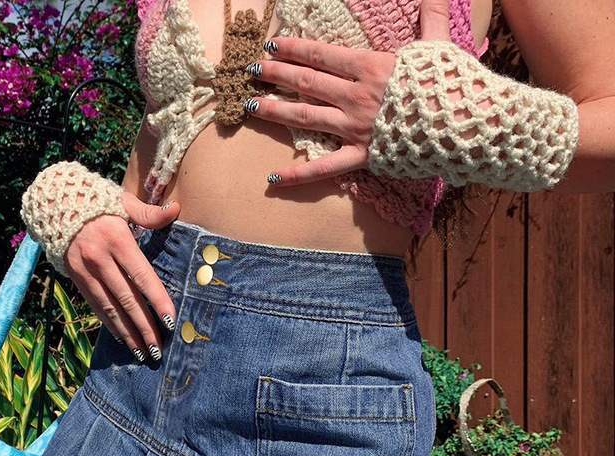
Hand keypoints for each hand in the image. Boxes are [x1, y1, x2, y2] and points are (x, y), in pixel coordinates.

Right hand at [64, 193, 180, 362]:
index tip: (170, 321)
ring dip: (128, 333)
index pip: (142, 276)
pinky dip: (111, 325)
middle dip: (144, 326)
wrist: (54, 205)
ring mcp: (86, 271)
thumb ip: (150, 213)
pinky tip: (123, 339)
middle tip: (158, 349)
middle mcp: (100, 258)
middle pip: (127, 299)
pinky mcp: (77, 280)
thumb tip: (176, 210)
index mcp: (116, 239)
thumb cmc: (97, 204)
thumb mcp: (122, 202)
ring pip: (111, 308)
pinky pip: (97, 307)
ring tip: (143, 352)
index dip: (157, 300)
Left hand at [244, 0, 451, 185]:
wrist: (466, 124)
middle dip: (276, 74)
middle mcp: (356, 96)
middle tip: (251, 71)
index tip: (272, 45)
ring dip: (276, 110)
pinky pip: (324, 167)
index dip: (294, 48)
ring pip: (307, 116)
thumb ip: (430, 15)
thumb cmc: (452, 83)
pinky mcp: (361, 156)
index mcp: (370, 67)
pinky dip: (298, 174)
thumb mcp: (438, 43)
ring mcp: (355, 128)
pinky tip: (272, 177)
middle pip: (307, 82)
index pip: (322, 55)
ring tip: (250, 106)